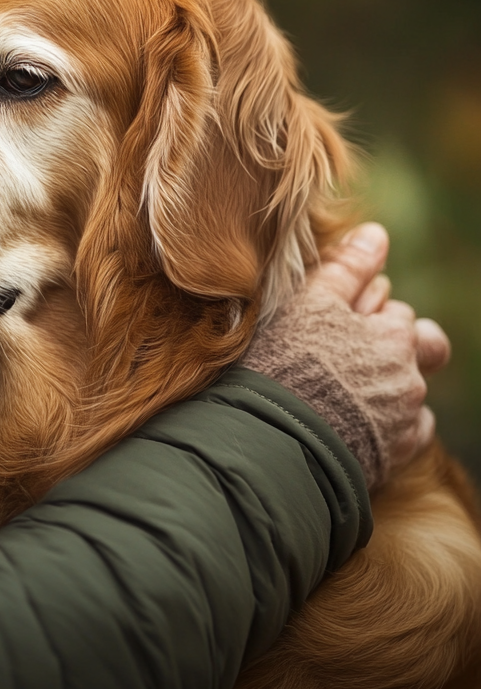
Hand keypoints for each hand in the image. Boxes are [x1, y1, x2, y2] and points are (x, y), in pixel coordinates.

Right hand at [243, 223, 449, 489]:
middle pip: (415, 348)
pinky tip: (354, 420)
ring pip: (408, 390)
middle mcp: (410, 376)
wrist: (272, 438)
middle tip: (342, 353)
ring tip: (338, 390)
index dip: (362, 311)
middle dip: (389, 346)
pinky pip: (407, 432)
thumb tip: (377, 234)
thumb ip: (348, 267)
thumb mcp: (309, 302)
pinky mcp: (393, 455)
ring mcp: (404, 418)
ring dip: (385, 384)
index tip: (329, 323)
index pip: (394, 309)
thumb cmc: (285, 363)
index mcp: (395, 334)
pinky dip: (389, 423)